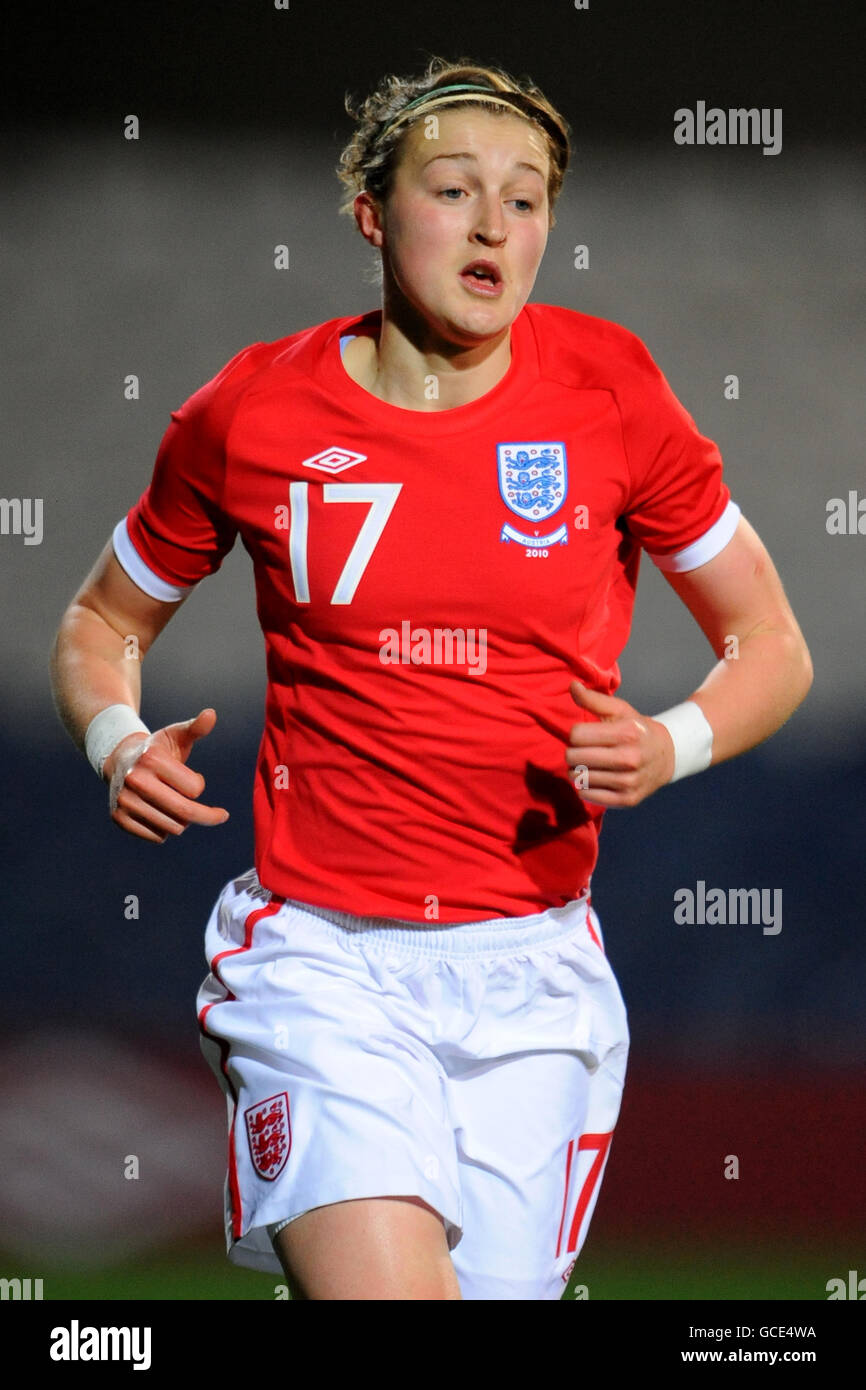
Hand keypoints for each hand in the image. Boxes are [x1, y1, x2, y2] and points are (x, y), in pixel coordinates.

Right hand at [103, 708, 228, 842]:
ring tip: (176, 805)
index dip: (198, 784)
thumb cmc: (157, 749)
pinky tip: (160, 813)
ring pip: (173, 828)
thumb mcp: (175, 735)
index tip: (194, 778)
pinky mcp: (118, 818)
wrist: (119, 760)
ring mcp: (125, 801)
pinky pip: (157, 837)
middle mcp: (135, 780)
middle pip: (185, 813)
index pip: (195, 788)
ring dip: (183, 821)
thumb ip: (195, 727)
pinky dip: (165, 829)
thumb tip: (211, 714)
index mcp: (152, 759)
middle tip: (220, 816)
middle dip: (207, 816)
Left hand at [565, 681, 674, 807]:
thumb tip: (572, 686)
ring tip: (588, 764)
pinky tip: (594, 778)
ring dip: (577, 771)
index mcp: (627, 733)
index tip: (585, 735)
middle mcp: (629, 759)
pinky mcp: (627, 799)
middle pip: (574, 757)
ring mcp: (628, 782)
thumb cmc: (637, 730)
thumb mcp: (620, 710)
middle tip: (584, 750)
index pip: (576, 735)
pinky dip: (584, 788)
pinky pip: (588, 795)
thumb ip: (594, 699)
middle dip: (573, 752)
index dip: (575, 734)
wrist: (667, 756)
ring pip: (579, 778)